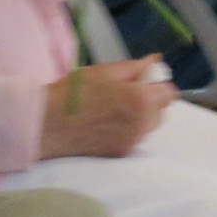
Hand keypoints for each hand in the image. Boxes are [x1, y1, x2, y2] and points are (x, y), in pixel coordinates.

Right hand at [38, 57, 175, 159]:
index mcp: (141, 101)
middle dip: (150, 101)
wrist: (47, 125)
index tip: (141, 81)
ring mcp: (131, 143)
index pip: (169, 93)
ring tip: (113, 109)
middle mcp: (141, 125)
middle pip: (161, 112)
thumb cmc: (74, 92)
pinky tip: (106, 123)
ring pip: (148, 126)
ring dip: (140, 116)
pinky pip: (134, 138)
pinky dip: (127, 130)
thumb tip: (156, 62)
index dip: (156, 84)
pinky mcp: (120, 154)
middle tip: (125, 93)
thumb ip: (136, 68)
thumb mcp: (105, 71)